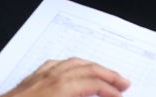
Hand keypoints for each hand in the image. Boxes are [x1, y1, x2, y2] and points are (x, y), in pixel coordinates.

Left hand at [1, 58, 130, 96]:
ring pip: (74, 62)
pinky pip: (56, 64)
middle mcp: (52, 76)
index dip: (111, 90)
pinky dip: (71, 65)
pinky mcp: (32, 78)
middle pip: (88, 68)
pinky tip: (74, 69)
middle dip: (108, 75)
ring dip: (93, 67)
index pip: (94, 84)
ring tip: (105, 74)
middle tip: (123, 82)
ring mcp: (41, 75)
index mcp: (61, 88)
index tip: (121, 96)